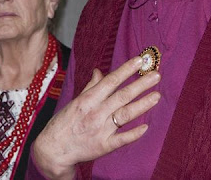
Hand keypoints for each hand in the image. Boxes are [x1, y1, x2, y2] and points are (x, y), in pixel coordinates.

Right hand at [32, 56, 160, 178]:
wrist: (53, 149)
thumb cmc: (64, 122)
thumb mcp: (75, 101)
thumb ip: (90, 87)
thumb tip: (99, 71)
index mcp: (88, 100)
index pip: (110, 81)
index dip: (126, 70)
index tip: (139, 61)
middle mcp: (95, 113)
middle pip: (122, 96)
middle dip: (140, 85)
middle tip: (156, 76)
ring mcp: (100, 130)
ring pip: (125, 115)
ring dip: (142, 105)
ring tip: (156, 96)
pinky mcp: (104, 146)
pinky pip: (122, 139)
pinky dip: (134, 133)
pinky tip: (146, 126)